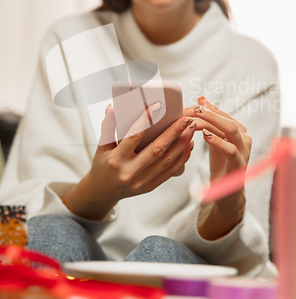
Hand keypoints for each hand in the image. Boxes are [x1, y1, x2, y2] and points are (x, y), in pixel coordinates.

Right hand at [62, 103, 195, 219]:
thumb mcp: (101, 146)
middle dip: (173, 133)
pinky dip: (181, 158)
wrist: (102, 192)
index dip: (145, 120)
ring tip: (191, 130)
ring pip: (166, 162)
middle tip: (185, 119)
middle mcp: (129, 172)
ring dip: (181, 144)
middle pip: (156, 150)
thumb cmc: (103, 165)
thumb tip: (112, 107)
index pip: (133, 136)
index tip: (157, 107)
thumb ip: (108, 126)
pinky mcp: (150, 187)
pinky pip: (170, 172)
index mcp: (116, 160)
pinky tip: (188, 146)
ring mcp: (141, 182)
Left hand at [184, 97, 251, 238]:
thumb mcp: (214, 139)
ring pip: (231, 130)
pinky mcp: (239, 164)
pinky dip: (218, 141)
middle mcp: (244, 138)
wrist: (228, 193)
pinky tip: (206, 136)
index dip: (206, 109)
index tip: (189, 106)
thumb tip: (201, 99)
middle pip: (227, 119)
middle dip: (209, 113)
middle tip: (192, 109)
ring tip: (196, 120)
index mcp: (239, 130)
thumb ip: (210, 120)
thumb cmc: (221, 164)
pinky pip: (230, 149)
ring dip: (212, 123)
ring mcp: (244, 151)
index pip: (222, 114)